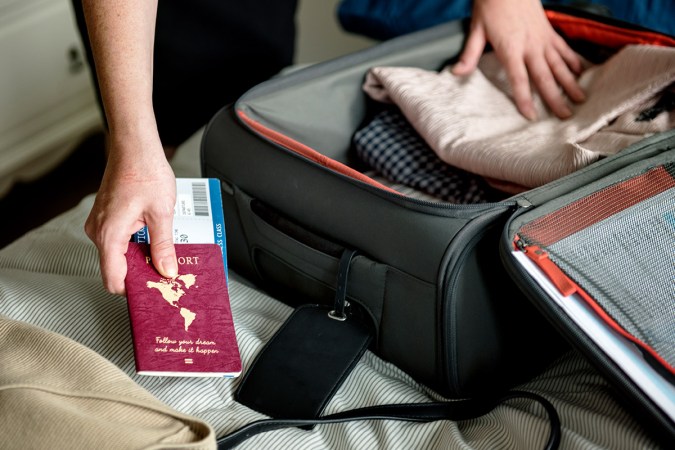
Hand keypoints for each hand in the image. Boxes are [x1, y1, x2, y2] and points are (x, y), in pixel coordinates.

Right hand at [85, 132, 176, 294]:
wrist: (134, 146)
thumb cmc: (145, 171)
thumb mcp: (162, 213)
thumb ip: (163, 246)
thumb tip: (166, 270)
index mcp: (110, 233)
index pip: (114, 279)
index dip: (133, 291)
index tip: (152, 293)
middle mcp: (99, 231)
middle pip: (117, 269)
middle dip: (141, 274)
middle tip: (166, 275)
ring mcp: (100, 224)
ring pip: (119, 255)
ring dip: (140, 258)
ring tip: (164, 255)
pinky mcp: (106, 218)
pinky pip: (119, 241)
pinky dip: (136, 245)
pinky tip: (155, 239)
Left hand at [452, 0, 584, 119]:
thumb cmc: (491, 4)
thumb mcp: (476, 29)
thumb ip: (469, 54)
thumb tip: (456, 73)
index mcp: (511, 48)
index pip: (519, 79)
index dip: (525, 98)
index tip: (532, 116)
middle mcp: (531, 45)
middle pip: (545, 77)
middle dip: (556, 98)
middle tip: (565, 116)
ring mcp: (543, 38)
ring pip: (560, 64)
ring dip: (571, 83)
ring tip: (580, 99)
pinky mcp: (549, 31)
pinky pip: (564, 48)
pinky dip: (573, 61)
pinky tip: (580, 72)